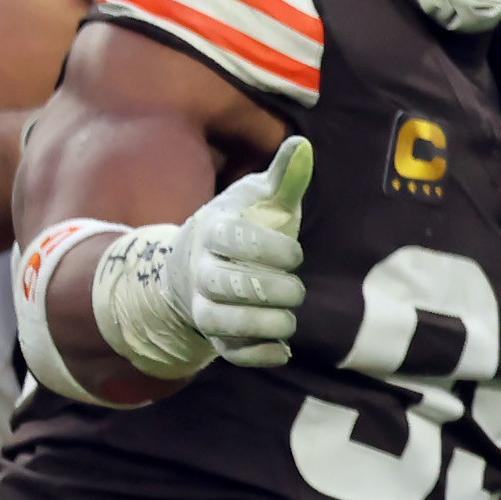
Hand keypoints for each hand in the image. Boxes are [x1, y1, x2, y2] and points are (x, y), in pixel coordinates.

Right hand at [93, 135, 312, 375]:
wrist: (199, 264)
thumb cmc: (244, 224)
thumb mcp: (261, 198)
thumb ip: (284, 178)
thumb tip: (302, 145)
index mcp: (213, 231)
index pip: (233, 240)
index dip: (270, 248)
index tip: (296, 253)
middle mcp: (202, 271)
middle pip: (228, 284)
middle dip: (271, 288)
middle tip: (295, 287)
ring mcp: (205, 305)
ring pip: (223, 321)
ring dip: (263, 323)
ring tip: (290, 316)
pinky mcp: (216, 335)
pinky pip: (229, 352)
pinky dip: (257, 355)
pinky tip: (283, 349)